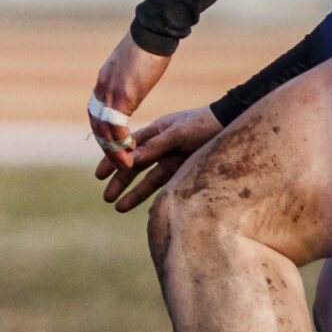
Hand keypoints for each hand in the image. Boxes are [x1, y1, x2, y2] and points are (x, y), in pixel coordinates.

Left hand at [88, 34, 171, 163]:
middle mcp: (102, 87)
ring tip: (124, 164)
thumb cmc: (148, 45)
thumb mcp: (131, 67)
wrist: (153, 31)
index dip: (102, 131)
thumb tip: (129, 88)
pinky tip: (130, 150)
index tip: (112, 145)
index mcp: (104, 81)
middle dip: (105, 144)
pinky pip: (116, 123)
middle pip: (96, 123)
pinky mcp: (124, 93)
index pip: (96, 112)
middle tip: (116, 161)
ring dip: (112, 148)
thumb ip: (126, 80)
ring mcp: (111, 91)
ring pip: (104, 127)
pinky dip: (120, 140)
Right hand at [96, 106, 221, 211]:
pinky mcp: (185, 171)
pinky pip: (165, 185)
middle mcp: (160, 147)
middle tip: (106, 197)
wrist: (232, 125)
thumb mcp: (178, 133)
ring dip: (133, 193)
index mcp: (154, 132)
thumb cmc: (205, 124)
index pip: (126, 148)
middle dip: (119, 182)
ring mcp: (172, 160)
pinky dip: (154, 195)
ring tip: (119, 207)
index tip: (99, 175)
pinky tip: (144, 207)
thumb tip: (130, 159)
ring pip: (148, 179)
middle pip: (134, 166)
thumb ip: (154, 146)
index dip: (112, 160)